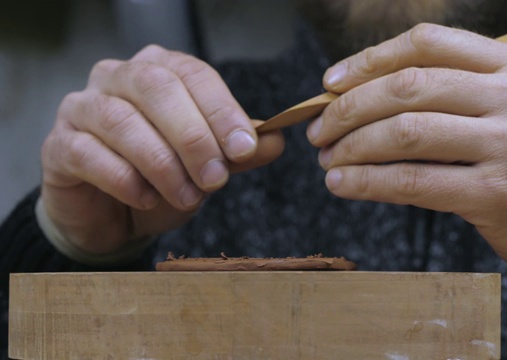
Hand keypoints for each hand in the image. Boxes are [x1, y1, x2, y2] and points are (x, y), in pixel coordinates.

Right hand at [41, 45, 283, 254]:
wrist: (113, 217)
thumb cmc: (162, 180)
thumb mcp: (208, 167)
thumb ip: (237, 153)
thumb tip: (275, 141)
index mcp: (159, 71)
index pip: (193, 75)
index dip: (222, 111)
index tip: (246, 149)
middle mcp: (117, 78)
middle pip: (157, 89)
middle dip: (194, 137)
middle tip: (216, 179)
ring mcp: (82, 107)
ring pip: (122, 121)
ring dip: (163, 164)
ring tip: (188, 197)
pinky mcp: (59, 145)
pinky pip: (90, 154)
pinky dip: (125, 179)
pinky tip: (146, 198)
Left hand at [307, 24, 506, 288]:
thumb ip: (453, 94)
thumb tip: (361, 97)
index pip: (427, 42)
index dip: (369, 59)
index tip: (330, 83)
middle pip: (408, 85)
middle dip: (348, 108)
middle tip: (318, 130)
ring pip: (405, 132)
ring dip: (352, 146)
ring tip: (327, 160)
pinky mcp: (496, 194)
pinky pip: (413, 182)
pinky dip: (367, 182)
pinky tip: (344, 184)